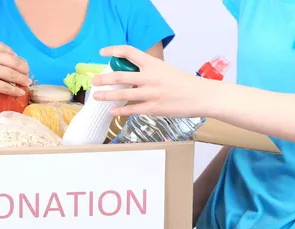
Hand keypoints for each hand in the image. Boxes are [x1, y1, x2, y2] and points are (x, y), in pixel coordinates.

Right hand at [0, 38, 30, 96]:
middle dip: (23, 67)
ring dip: (22, 79)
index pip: (6, 49)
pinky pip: (6, 87)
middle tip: (27, 72)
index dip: (14, 56)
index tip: (17, 61)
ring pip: (12, 74)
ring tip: (27, 82)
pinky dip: (15, 90)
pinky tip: (20, 92)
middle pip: (14, 61)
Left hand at [91, 45, 214, 117]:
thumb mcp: (164, 70)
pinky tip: (111, 111)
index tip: (102, 52)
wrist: (200, 96)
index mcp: (153, 64)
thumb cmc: (182, 83)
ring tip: (96, 96)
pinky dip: (119, 111)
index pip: (130, 52)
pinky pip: (131, 110)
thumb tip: (128, 75)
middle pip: (120, 76)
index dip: (114, 50)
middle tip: (94, 81)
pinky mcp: (154, 108)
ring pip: (123, 94)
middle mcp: (151, 77)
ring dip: (106, 96)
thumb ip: (147, 71)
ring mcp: (151, 94)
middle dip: (104, 79)